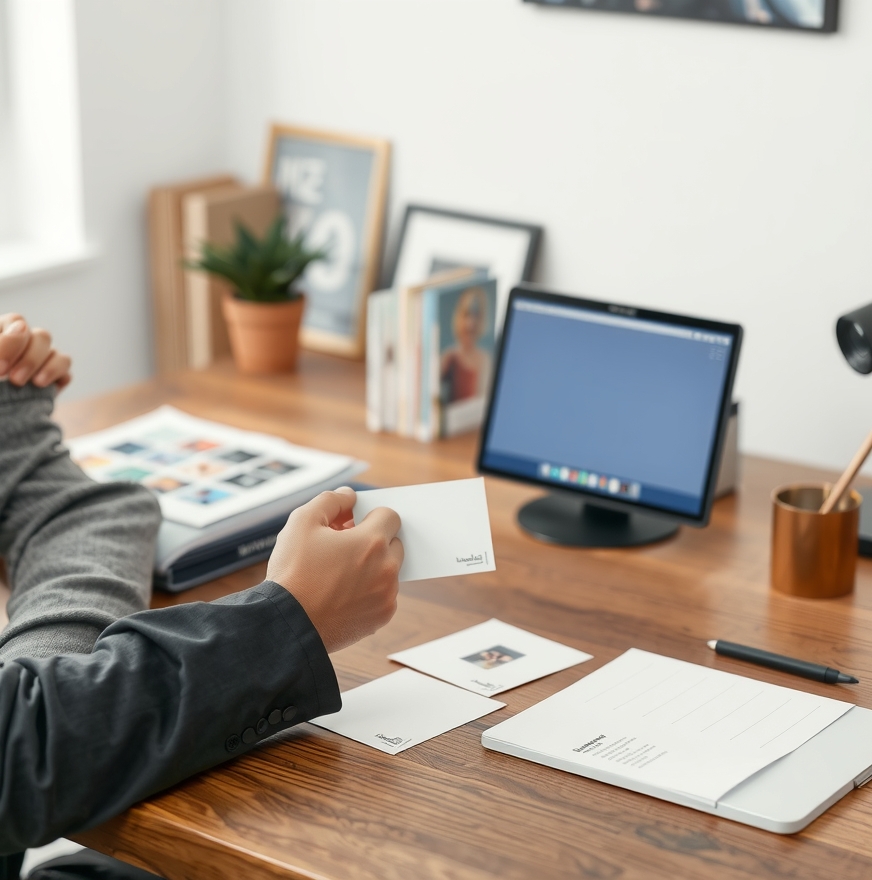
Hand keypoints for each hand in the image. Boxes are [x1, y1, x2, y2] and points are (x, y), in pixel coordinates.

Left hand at [0, 314, 71, 390]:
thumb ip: (0, 347)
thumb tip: (20, 327)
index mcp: (2, 337)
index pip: (16, 322)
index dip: (12, 341)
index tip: (0, 368)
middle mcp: (22, 344)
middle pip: (37, 334)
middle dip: (27, 357)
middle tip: (12, 379)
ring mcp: (39, 358)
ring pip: (50, 347)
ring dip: (37, 363)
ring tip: (23, 383)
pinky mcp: (55, 375)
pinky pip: (64, 363)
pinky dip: (55, 371)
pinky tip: (41, 385)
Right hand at [267, 487, 402, 652]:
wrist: (288, 622)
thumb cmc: (294, 572)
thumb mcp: (302, 521)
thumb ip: (331, 500)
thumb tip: (349, 496)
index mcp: (372, 542)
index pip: (391, 516)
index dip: (370, 516)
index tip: (352, 525)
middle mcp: (387, 568)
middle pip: (394, 542)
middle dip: (374, 541)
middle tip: (344, 548)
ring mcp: (387, 595)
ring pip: (389, 570)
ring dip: (373, 566)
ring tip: (340, 572)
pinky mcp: (382, 617)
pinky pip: (384, 595)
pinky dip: (371, 591)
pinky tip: (344, 594)